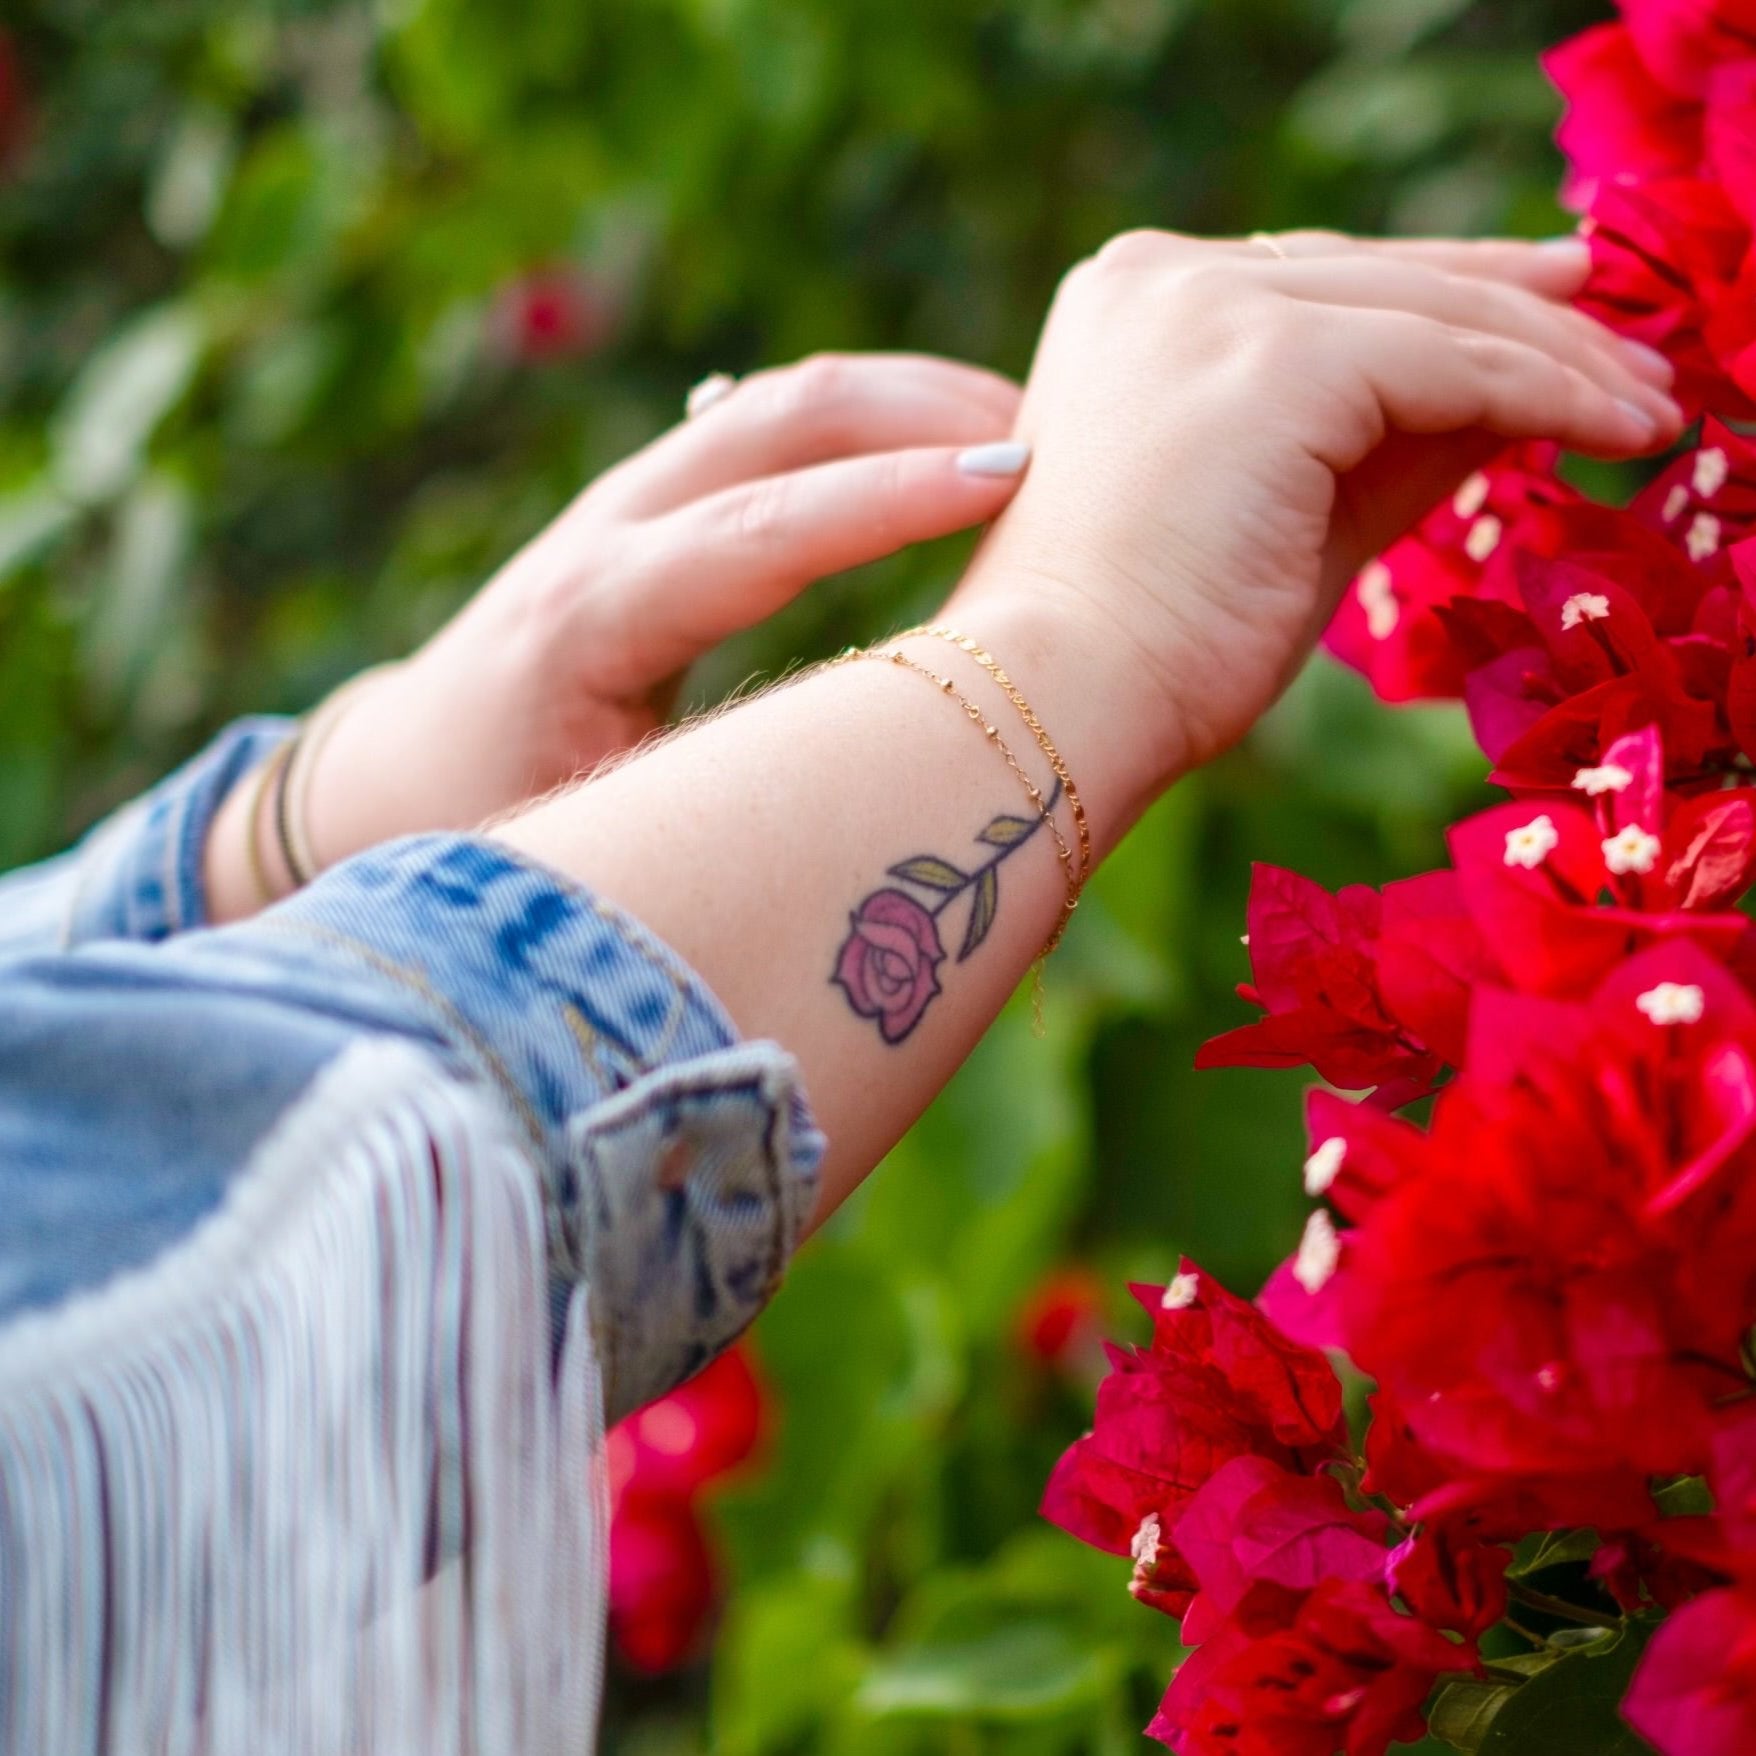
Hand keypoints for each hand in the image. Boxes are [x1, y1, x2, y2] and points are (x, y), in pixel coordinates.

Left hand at [206, 352, 1026, 918]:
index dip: (886, 501)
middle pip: (775, 420)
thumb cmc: (493, 829)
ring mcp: (623, 504)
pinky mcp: (650, 506)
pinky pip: (769, 434)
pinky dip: (866, 425)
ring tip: (1027, 434)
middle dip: (918, 413)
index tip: (1011, 480)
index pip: (757, 532)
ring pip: (779, 407)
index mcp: (587, 621)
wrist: (395, 772)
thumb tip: (863, 830)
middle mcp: (603, 534)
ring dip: (904, 403)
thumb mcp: (593, 848)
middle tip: (1056, 442)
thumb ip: (708, 824)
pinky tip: (944, 448)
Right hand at [949, 230, 1685, 784]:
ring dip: (1557, 357)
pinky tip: (1613, 426)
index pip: (1322, 283)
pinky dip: (1546, 392)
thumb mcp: (1284, 517)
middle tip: (1625, 352)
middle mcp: (1156, 277)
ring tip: (1644, 407)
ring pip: (1428, 310)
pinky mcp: (1271, 353)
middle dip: (1519, 315)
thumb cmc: (1146, 647)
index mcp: (1131, 307)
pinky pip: (1448, 362)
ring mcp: (1206, 304)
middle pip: (1383, 277)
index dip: (1446, 303)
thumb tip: (1512, 399)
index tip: (1549, 325)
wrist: (1059, 701)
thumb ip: (1387, 443)